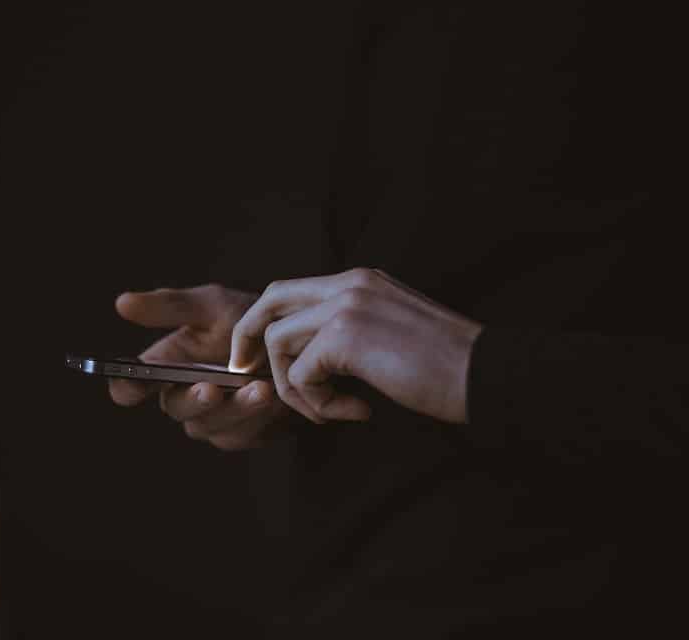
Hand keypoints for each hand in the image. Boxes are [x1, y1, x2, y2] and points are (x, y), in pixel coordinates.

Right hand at [109, 284, 291, 449]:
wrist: (297, 341)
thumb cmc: (247, 319)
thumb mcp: (212, 305)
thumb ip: (170, 306)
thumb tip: (122, 303)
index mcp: (166, 366)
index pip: (131, 385)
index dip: (127, 387)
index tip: (133, 383)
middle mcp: (184, 396)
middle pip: (176, 408)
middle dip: (194, 400)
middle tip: (212, 389)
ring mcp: (213, 419)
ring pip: (211, 425)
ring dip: (236, 409)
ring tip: (260, 388)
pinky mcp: (242, 433)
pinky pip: (243, 434)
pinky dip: (258, 417)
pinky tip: (275, 398)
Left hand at [229, 268, 483, 424]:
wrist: (485, 374)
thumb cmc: (446, 366)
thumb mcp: (391, 333)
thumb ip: (350, 333)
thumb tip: (309, 358)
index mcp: (360, 281)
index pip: (291, 290)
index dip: (265, 322)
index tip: (256, 356)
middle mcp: (349, 284)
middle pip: (270, 300)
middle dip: (248, 338)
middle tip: (245, 372)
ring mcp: (346, 305)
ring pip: (278, 342)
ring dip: (293, 387)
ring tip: (329, 410)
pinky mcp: (345, 336)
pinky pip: (301, 375)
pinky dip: (316, 404)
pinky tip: (353, 412)